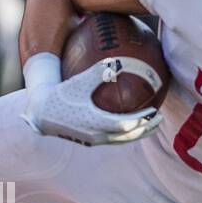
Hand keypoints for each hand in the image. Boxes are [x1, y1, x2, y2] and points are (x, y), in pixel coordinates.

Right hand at [22, 58, 161, 145]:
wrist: (41, 113)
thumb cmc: (60, 94)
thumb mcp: (78, 81)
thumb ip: (98, 72)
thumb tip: (118, 62)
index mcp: (94, 122)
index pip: (124, 125)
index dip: (141, 120)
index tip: (155, 111)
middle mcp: (95, 135)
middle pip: (127, 136)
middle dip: (145, 129)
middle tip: (160, 119)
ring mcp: (92, 140)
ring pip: (121, 140)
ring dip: (137, 134)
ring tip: (150, 125)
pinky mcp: (89, 141)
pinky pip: (113, 139)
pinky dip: (125, 134)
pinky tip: (131, 124)